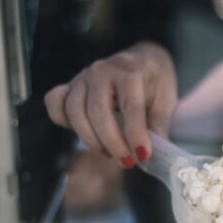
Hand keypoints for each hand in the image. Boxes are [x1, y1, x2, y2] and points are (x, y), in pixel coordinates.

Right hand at [44, 42, 176, 167]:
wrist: (143, 60)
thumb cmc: (154, 81)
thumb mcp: (166, 99)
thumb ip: (158, 125)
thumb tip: (149, 154)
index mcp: (130, 71)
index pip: (130, 106)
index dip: (135, 134)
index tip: (143, 155)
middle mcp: (102, 70)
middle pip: (98, 111)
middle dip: (112, 142)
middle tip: (127, 161)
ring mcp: (82, 77)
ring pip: (74, 111)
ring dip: (90, 139)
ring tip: (109, 152)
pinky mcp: (70, 85)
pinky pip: (55, 103)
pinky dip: (62, 121)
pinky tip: (84, 134)